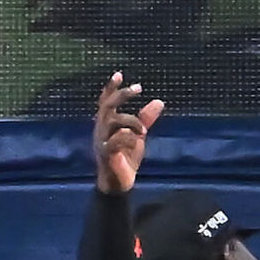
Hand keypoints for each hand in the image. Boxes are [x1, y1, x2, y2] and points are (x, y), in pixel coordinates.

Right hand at [94, 72, 164, 193]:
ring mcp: (101, 142)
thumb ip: (145, 119)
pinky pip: (114, 141)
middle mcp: (101, 130)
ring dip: (131, 121)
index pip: (105, 101)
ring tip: (144, 129)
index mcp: (106, 124)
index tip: (119, 74)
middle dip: (122, 95)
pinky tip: (137, 140)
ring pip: (112, 121)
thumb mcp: (138, 136)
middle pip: (107, 106)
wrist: (119, 184)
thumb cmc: (126, 159)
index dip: (110, 88)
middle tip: (138, 88)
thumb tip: (159, 101)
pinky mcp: (106, 155)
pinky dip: (127, 138)